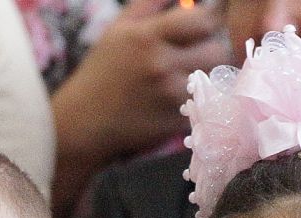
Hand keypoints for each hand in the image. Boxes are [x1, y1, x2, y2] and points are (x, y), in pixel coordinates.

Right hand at [55, 0, 228, 158]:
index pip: (204, 20)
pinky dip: (198, 100)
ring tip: (189, 75)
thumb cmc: (102, 70)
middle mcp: (161, 66)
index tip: (202, 27)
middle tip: (199, 52)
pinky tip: (178, 98)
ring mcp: (169, 98)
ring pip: (214, 79)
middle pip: (217, 50)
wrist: (83, 123)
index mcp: (147, 37)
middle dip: (211, 49)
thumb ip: (152, 3)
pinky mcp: (174, 123)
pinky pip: (203, 105)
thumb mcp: (119, 28)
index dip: (209, 21)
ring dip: (208, 74)